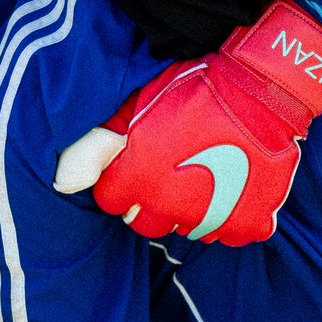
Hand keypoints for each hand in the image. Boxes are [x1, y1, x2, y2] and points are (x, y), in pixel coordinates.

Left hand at [53, 0, 321, 245]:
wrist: (259, 87)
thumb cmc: (193, 90)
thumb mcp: (134, 107)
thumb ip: (94, 145)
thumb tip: (63, 183)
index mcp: (136, 180)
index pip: (114, 200)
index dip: (126, 178)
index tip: (142, 160)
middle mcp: (168, 207)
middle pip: (147, 222)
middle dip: (155, 199)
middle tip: (175, 167)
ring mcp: (210, 219)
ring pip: (189, 229)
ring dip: (193, 208)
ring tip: (207, 171)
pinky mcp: (246, 224)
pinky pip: (230, 233)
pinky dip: (233, 216)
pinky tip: (235, 185)